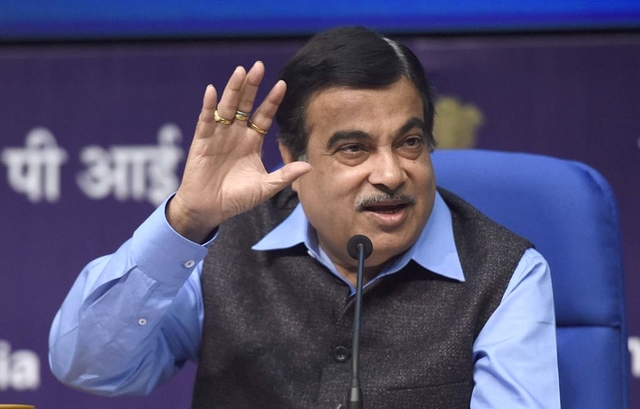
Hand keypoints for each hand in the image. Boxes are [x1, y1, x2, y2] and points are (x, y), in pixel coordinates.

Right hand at [166, 61, 311, 242]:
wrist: (210, 210)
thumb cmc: (237, 199)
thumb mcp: (265, 187)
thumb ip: (285, 176)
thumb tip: (309, 166)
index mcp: (252, 142)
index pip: (264, 115)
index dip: (272, 101)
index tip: (282, 85)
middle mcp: (236, 134)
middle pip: (246, 105)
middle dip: (252, 86)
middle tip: (259, 66)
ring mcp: (219, 135)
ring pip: (227, 107)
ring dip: (233, 90)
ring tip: (240, 72)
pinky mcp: (202, 141)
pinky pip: (206, 120)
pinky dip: (208, 106)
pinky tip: (212, 91)